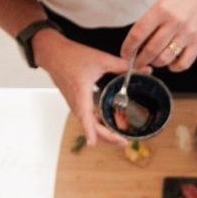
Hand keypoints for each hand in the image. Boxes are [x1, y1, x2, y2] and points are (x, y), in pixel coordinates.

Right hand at [36, 32, 128, 146]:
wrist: (52, 52)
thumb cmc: (71, 55)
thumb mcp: (101, 59)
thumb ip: (123, 66)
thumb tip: (145, 70)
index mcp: (81, 93)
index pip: (85, 117)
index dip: (90, 131)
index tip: (92, 144)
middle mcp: (76, 102)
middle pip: (89, 126)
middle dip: (106, 137)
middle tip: (124, 142)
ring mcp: (74, 103)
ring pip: (87, 123)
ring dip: (102, 132)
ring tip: (119, 136)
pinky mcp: (74, 102)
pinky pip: (85, 117)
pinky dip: (96, 124)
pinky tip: (107, 123)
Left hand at [122, 0, 196, 73]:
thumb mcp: (162, 0)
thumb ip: (151, 20)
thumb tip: (139, 42)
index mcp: (161, 9)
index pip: (138, 34)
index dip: (128, 48)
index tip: (125, 53)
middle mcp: (174, 22)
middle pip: (150, 50)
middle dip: (139, 60)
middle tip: (136, 61)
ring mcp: (188, 33)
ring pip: (165, 59)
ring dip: (155, 63)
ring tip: (153, 60)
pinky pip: (184, 63)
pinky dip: (174, 67)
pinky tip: (170, 62)